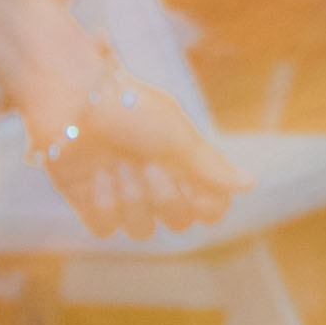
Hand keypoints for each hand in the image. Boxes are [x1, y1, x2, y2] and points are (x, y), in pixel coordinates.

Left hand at [27, 56, 252, 240]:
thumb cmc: (129, 105)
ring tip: (113, 165)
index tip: (196, 189)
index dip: (208, 206)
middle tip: (145, 164)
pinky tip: (93, 175)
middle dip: (163, 195)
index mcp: (182, 161)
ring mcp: (122, 192)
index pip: (210, 205)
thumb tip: (252, 184)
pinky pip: (105, 228)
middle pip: (178, 220)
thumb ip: (210, 166)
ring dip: (129, 198)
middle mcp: (156, 180)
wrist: (73, 96)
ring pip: (141, 228)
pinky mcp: (88, 201)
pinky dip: (100, 203)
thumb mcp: (177, 134)